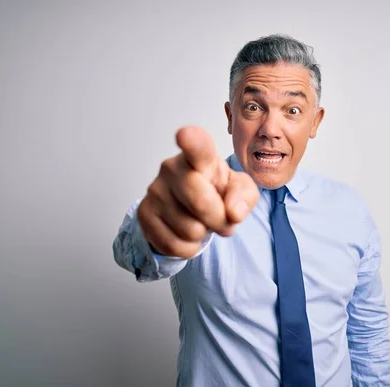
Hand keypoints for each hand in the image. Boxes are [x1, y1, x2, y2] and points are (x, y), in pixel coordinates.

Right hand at [137, 126, 259, 258]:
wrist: (190, 211)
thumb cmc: (217, 192)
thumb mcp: (241, 191)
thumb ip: (244, 196)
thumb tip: (233, 212)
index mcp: (200, 156)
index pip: (196, 145)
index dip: (191, 141)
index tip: (184, 135)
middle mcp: (172, 168)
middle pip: (201, 201)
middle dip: (219, 220)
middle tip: (222, 219)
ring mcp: (155, 190)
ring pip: (190, 229)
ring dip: (203, 234)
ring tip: (200, 222)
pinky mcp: (144, 214)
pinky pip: (174, 244)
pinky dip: (188, 247)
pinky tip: (186, 234)